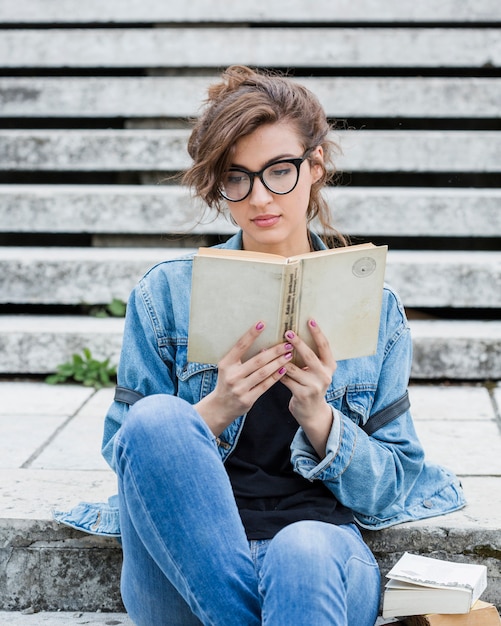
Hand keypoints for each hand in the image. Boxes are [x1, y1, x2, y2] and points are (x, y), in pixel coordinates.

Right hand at [195, 321, 292, 435]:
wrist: (220, 407)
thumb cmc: (227, 382)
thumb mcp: (227, 368)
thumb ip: (240, 358)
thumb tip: (263, 345)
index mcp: (226, 364)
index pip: (240, 346)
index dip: (251, 334)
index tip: (262, 323)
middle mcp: (232, 375)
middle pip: (257, 360)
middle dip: (274, 351)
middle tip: (287, 343)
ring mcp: (240, 388)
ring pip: (263, 373)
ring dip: (278, 363)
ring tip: (289, 354)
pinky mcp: (248, 399)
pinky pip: (265, 385)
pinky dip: (276, 376)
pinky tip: (284, 369)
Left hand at [279, 320, 336, 457]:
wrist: (312, 412)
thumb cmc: (310, 384)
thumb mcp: (316, 371)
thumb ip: (310, 357)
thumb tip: (293, 334)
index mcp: (330, 366)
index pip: (325, 346)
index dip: (318, 332)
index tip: (309, 319)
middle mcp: (325, 375)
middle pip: (310, 356)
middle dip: (298, 343)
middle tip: (287, 332)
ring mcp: (314, 386)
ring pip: (293, 368)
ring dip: (279, 358)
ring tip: (267, 349)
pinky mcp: (302, 394)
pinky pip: (285, 379)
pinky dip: (275, 371)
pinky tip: (266, 365)